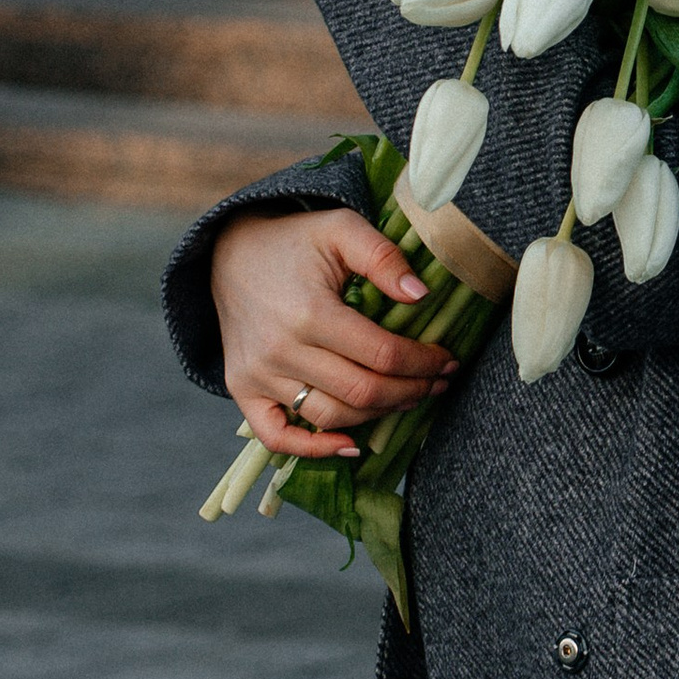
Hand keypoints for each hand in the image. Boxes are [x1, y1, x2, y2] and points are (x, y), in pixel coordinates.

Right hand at [210, 204, 457, 458]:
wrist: (231, 252)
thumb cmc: (295, 240)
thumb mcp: (342, 228)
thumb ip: (382, 257)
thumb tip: (421, 296)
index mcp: (310, 312)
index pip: (382, 354)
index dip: (423, 363)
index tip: (448, 360)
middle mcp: (281, 350)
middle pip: (362, 392)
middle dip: (411, 391)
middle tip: (438, 383)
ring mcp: (258, 375)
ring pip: (330, 417)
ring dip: (378, 416)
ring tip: (408, 398)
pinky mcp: (242, 389)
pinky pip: (276, 436)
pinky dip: (313, 450)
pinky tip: (349, 446)